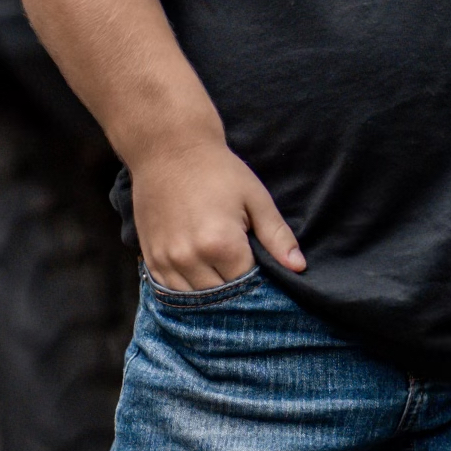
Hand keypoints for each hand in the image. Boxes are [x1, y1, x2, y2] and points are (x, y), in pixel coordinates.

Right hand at [131, 132, 305, 289]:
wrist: (168, 149)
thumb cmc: (217, 171)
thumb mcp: (255, 198)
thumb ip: (277, 236)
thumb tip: (298, 267)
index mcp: (221, 244)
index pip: (247, 286)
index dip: (259, 282)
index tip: (263, 271)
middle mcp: (190, 258)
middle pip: (221, 298)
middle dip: (236, 292)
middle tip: (243, 272)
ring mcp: (167, 260)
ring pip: (194, 301)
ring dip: (211, 295)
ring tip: (221, 275)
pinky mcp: (151, 258)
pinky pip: (171, 291)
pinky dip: (187, 290)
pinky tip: (199, 276)